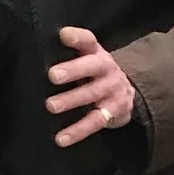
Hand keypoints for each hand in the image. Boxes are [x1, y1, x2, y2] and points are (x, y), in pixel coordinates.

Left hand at [48, 26, 136, 147]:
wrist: (126, 92)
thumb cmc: (93, 72)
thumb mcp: (86, 57)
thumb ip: (70, 50)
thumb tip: (47, 42)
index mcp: (97, 53)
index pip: (89, 41)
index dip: (77, 37)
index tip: (63, 35)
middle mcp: (107, 70)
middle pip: (92, 67)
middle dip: (73, 70)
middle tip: (52, 75)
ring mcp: (112, 91)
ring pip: (92, 94)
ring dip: (72, 100)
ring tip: (51, 106)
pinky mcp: (113, 112)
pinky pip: (95, 122)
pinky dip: (78, 131)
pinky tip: (61, 138)